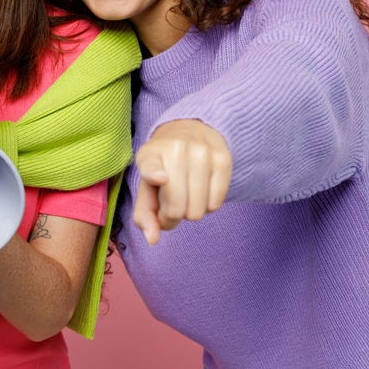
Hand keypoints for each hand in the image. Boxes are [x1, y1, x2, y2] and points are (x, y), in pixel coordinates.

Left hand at [133, 119, 231, 244]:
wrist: (190, 129)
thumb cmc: (163, 167)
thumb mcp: (146, 186)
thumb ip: (145, 215)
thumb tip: (153, 240)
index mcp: (150, 155)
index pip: (151, 167)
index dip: (155, 175)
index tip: (161, 179)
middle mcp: (176, 150)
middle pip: (177, 209)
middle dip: (172, 216)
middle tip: (172, 203)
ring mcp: (202, 152)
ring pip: (198, 210)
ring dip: (191, 211)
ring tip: (186, 194)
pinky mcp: (223, 159)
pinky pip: (216, 204)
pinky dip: (207, 206)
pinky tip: (201, 191)